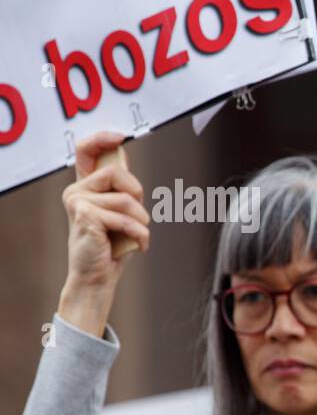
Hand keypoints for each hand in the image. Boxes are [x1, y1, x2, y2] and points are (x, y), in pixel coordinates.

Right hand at [58, 133, 149, 336]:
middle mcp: (76, 190)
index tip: (120, 137)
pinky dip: (140, 235)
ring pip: (127, 199)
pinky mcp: (85, 216)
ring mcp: (77, 202)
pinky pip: (126, 218)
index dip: (102, 139)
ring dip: (142, 222)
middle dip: (138, 196)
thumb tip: (124, 158)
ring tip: (136, 236)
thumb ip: (121, 189)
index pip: (85, 150)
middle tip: (138, 219)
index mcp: (85, 186)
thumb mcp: (121, 213)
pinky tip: (139, 246)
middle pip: (118, 173)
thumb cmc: (112, 246)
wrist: (98, 277)